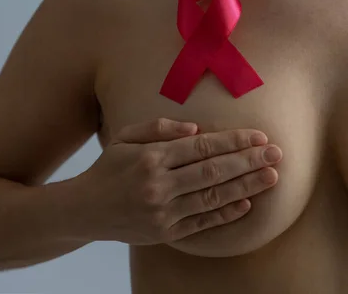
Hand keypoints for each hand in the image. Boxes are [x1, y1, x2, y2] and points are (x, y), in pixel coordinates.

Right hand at [76, 118, 281, 244]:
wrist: (85, 209)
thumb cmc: (107, 168)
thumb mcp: (124, 138)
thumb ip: (158, 128)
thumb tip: (196, 129)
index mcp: (149, 158)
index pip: (201, 147)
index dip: (233, 141)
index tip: (258, 136)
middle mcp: (158, 185)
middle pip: (213, 171)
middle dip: (248, 161)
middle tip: (276, 153)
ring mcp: (162, 212)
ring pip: (212, 197)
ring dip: (245, 186)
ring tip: (271, 177)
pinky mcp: (164, 233)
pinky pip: (201, 223)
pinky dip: (225, 214)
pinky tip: (245, 203)